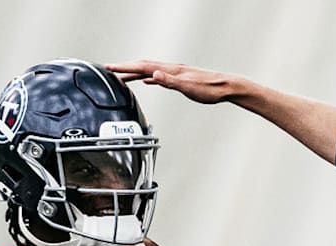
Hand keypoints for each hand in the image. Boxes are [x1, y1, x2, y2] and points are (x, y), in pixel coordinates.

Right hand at [106, 61, 237, 104]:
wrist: (226, 87)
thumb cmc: (210, 89)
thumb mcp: (188, 87)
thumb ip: (169, 81)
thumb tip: (152, 75)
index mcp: (170, 70)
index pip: (141, 67)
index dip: (124, 67)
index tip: (109, 68)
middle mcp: (170, 69)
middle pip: (142, 66)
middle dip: (124, 68)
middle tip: (109, 70)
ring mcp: (174, 73)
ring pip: (149, 71)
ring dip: (134, 73)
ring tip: (122, 77)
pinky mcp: (179, 79)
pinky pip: (158, 77)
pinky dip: (148, 78)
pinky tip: (147, 81)